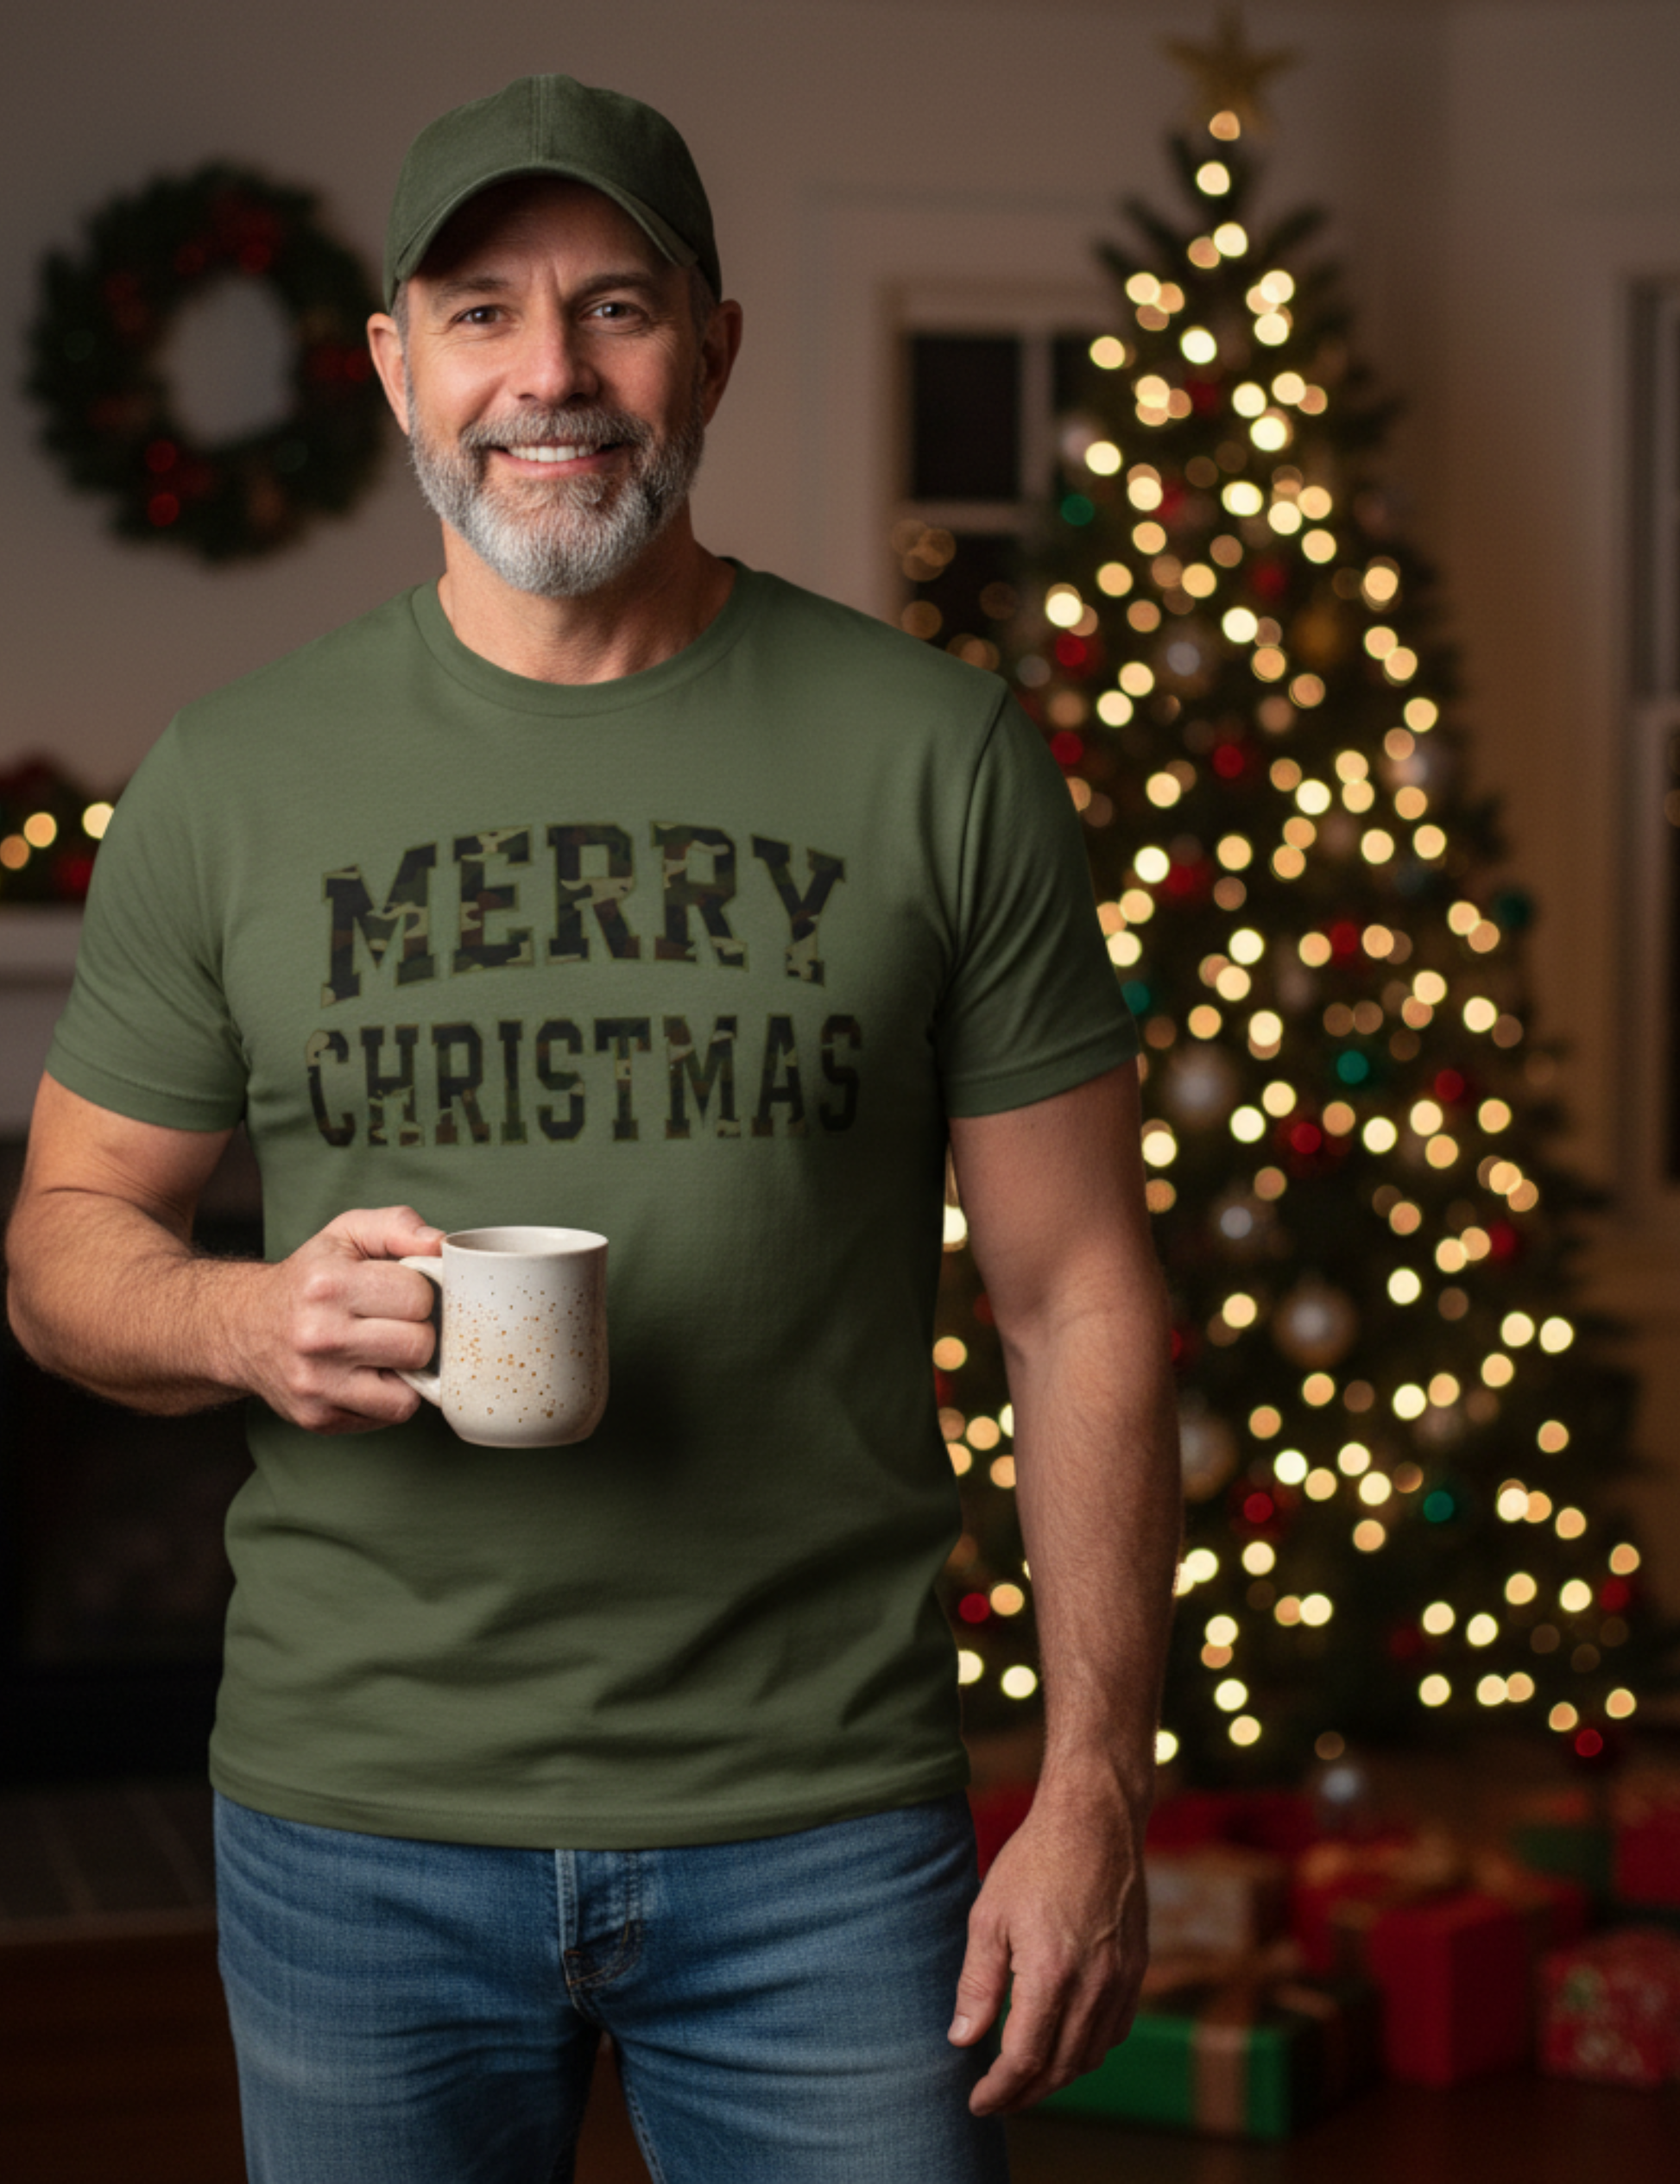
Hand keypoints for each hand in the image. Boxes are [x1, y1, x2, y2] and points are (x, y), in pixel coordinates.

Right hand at [235, 1207, 444, 1433]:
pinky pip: (390, 1414)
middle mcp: (318, 1337)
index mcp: (328, 1285)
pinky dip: (389, 1396)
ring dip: (406, 1370)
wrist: (244, 1327)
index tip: (400, 1292)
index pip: (418, 1297)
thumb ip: (398, 1226)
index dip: (420, 1293)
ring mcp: (316, 1383)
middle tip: (394, 1323)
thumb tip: (439, 1244)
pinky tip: (368, 1374)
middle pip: (419, 1345)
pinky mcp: (319, 1417)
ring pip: (409, 1391)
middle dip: (416, 1332)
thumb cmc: (309, 1279)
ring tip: (383, 1350)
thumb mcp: (347, 1234)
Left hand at [948, 1782, 1148, 2114]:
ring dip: (1058, 2076)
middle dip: (1027, 2094)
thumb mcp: (988, 1917)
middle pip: (1061, 2068)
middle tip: (997, 2100)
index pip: (1025, 2059)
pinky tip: (1065, 2041)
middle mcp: (1094, 1984)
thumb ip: (976, 1985)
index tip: (978, 2103)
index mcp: (1051, 1973)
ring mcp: (1122, 1978)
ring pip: (1091, 2055)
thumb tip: (962, 2039)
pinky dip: (1088, 2048)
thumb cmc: (1034, 1861)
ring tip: (1026, 2077)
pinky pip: (1116, 2029)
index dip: (1000, 2090)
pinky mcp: (1137, 1967)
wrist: (1093, 1820)